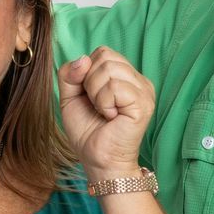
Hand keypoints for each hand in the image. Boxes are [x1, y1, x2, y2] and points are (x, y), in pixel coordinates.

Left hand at [59, 47, 154, 177]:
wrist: (98, 160)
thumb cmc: (88, 131)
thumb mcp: (70, 98)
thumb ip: (70, 74)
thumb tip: (84, 58)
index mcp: (125, 76)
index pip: (102, 52)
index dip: (86, 71)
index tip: (89, 96)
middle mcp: (138, 80)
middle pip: (105, 55)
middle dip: (89, 81)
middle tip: (97, 105)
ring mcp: (144, 90)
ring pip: (109, 69)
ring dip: (96, 93)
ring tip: (104, 111)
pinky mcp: (143, 103)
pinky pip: (114, 87)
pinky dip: (104, 103)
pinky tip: (110, 117)